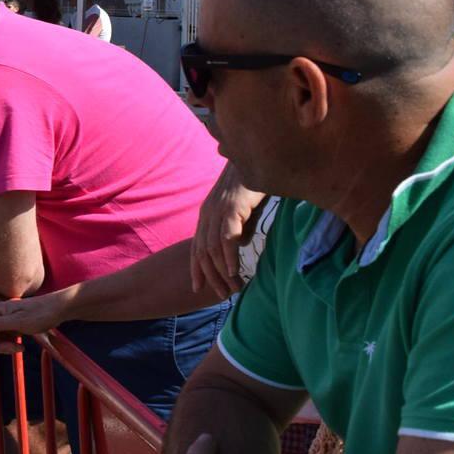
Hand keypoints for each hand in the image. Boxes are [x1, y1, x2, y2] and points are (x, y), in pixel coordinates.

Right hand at [0, 285, 81, 345]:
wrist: (59, 309)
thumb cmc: (41, 313)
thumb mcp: (20, 321)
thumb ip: (0, 324)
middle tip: (14, 350)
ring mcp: (6, 320)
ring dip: (5, 347)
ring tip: (20, 348)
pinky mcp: (13, 325)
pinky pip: (5, 338)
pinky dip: (10, 344)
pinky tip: (21, 347)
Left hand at [190, 162, 266, 300]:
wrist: (257, 159)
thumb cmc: (253, 185)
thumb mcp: (243, 211)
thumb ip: (239, 228)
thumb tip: (239, 247)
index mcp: (207, 215)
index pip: (197, 247)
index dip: (196, 269)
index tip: (197, 288)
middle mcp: (208, 214)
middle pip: (202, 252)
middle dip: (209, 276)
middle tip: (220, 295)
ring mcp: (218, 211)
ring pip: (213, 248)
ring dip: (221, 271)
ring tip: (230, 289)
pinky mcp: (232, 208)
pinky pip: (227, 237)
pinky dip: (229, 256)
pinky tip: (234, 271)